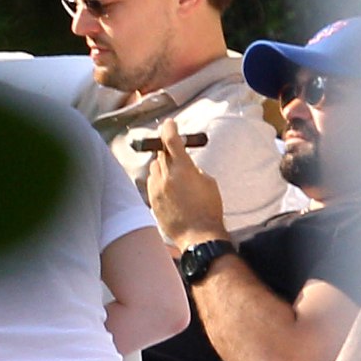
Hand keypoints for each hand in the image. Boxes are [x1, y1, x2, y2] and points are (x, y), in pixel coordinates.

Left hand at [147, 118, 228, 250]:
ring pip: (154, 167)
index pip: (171, 140)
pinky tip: (169, 187)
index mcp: (182, 169)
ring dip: (162, 165)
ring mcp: (156, 189)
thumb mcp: (208, 182)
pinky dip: (159, 180)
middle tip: (174, 148)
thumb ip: (194, 169)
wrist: (198, 236)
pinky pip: (152, 183)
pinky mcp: (152, 201)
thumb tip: (185, 165)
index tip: (169, 123)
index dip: (169, 128)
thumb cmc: (208, 209)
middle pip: (161, 153)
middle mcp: (165, 177)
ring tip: (174, 172)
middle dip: (167, 148)